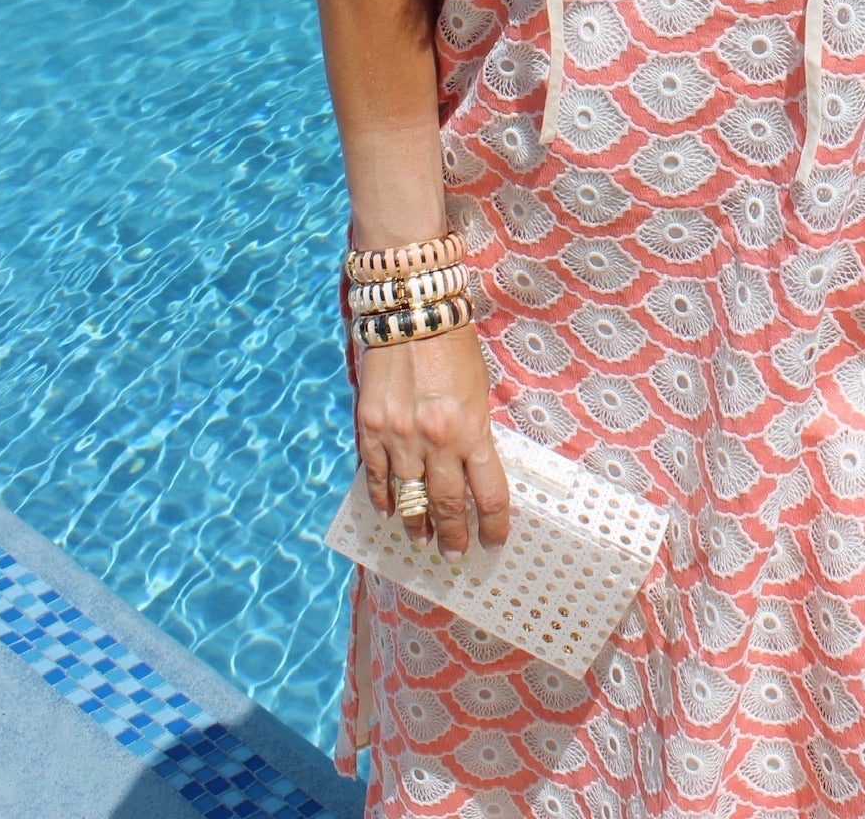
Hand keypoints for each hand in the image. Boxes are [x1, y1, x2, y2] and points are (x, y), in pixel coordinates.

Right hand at [356, 323, 509, 559]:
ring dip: (416, 525)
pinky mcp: (370, 427)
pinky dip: (382, 498)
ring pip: (409, 498)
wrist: (413, 310)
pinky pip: (376, 475)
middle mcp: (436, 440)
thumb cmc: (455, 346)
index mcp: (471, 429)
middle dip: (453, 536)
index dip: (493, 525)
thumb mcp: (478, 391)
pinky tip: (388, 512)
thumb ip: (473, 432)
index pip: (489, 494)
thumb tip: (469, 471)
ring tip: (421, 541)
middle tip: (455, 553)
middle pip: (447, 506)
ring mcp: (399, 437)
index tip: (493, 541)